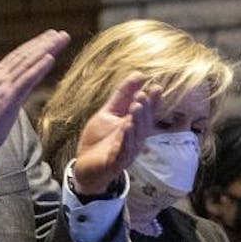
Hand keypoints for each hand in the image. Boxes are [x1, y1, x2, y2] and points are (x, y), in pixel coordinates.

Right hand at [0, 29, 68, 154]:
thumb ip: (0, 99)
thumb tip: (6, 94)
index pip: (17, 59)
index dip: (33, 47)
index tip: (48, 38)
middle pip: (25, 57)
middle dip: (44, 44)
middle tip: (61, 34)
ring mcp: (4, 87)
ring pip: (28, 63)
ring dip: (47, 49)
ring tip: (61, 38)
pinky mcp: (8, 99)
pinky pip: (26, 80)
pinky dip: (38, 68)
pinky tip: (50, 58)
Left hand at [73, 74, 160, 195]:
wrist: (84, 166)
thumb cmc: (99, 140)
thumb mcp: (109, 113)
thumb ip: (122, 95)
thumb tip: (138, 74)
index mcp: (135, 127)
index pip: (147, 113)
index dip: (153, 102)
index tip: (156, 87)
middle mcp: (135, 140)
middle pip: (143, 124)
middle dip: (144, 109)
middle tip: (142, 95)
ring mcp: (127, 152)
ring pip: (135, 137)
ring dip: (137, 122)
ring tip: (136, 107)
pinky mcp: (115, 163)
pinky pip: (123, 151)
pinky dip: (126, 140)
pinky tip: (126, 128)